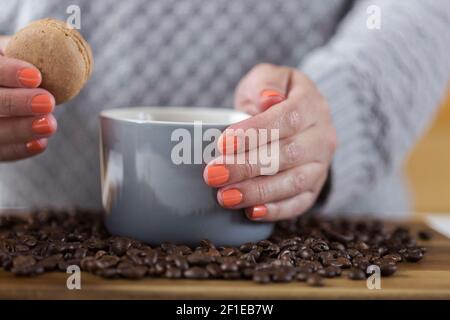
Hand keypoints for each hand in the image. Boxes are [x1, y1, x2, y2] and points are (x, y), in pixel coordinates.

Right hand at [0, 37, 56, 160]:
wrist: (5, 87)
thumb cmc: (10, 64)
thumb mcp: (12, 50)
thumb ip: (27, 50)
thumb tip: (62, 47)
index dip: (6, 72)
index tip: (34, 76)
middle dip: (15, 103)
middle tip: (47, 102)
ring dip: (21, 129)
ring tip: (50, 124)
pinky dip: (19, 150)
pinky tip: (40, 144)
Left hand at [203, 63, 336, 220]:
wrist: (296, 116)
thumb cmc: (273, 96)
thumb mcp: (268, 78)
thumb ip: (266, 84)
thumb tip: (268, 99)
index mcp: (311, 104)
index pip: (286, 118)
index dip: (254, 133)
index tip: (223, 144)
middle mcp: (322, 136)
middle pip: (288, 154)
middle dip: (247, 166)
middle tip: (214, 175)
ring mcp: (321, 164)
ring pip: (294, 182)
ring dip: (258, 192)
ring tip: (225, 197)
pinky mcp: (314, 186)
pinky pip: (300, 202)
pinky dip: (276, 210)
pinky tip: (251, 212)